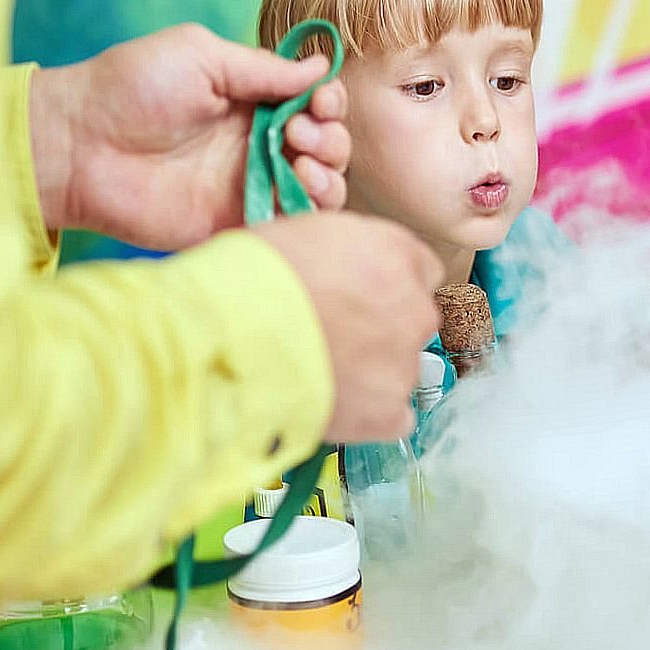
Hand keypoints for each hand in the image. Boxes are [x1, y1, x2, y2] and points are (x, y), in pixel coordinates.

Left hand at [30, 24, 350, 249]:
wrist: (79, 146)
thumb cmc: (130, 88)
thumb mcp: (200, 55)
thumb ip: (262, 67)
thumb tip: (319, 65)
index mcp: (252, 101)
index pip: (314, 104)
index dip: (329, 101)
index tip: (320, 100)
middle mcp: (259, 143)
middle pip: (328, 146)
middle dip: (330, 137)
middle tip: (295, 132)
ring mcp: (250, 185)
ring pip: (321, 187)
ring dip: (328, 172)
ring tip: (299, 160)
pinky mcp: (237, 222)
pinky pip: (292, 222)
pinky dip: (309, 207)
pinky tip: (293, 184)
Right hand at [251, 212, 444, 441]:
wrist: (229, 337)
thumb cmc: (250, 281)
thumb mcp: (306, 233)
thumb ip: (348, 251)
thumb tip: (346, 266)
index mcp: (395, 254)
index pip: (420, 270)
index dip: (385, 284)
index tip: (361, 296)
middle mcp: (413, 308)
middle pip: (414, 319)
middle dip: (380, 328)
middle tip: (333, 336)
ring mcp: (403, 363)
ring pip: (401, 368)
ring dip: (371, 371)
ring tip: (320, 371)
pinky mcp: (387, 410)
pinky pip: (394, 415)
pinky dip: (369, 415)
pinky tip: (333, 402)